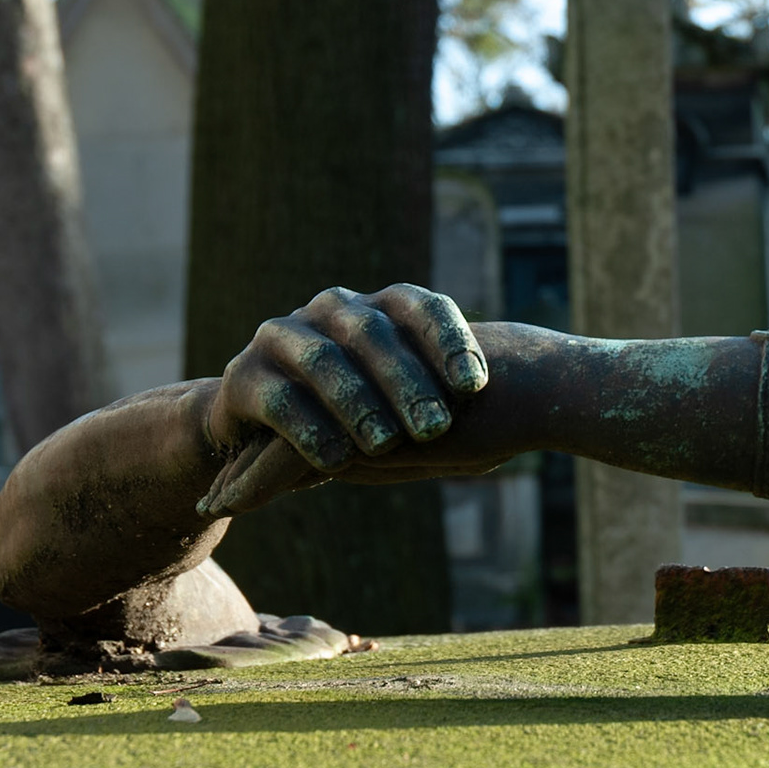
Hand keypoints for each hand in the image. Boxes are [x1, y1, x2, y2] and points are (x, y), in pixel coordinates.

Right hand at [197, 284, 486, 516]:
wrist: (268, 430)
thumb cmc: (363, 416)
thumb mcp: (410, 407)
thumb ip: (450, 402)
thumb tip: (523, 420)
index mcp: (380, 307)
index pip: (423, 308)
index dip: (450, 341)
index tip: (477, 387)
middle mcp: (332, 310)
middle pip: (374, 333)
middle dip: (408, 381)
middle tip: (436, 427)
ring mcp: (284, 337)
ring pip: (323, 360)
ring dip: (357, 403)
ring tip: (385, 445)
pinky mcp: (244, 376)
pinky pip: (278, 398)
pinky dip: (309, 427)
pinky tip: (336, 460)